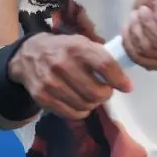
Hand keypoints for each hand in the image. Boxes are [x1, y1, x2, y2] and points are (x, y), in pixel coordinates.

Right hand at [8, 33, 131, 119]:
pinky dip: (81, 111)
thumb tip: (124, 81)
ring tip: (91, 96)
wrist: (29, 56)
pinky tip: (80, 103)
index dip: (119, 79)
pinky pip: (72, 113)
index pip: (104, 65)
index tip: (127, 87)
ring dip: (94, 104)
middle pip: (95, 91)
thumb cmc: (64, 50)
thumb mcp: (82, 44)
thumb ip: (102, 58)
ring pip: (85, 104)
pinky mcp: (43, 97)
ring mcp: (51, 82)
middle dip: (105, 95)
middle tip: (105, 92)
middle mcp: (62, 63)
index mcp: (76, 47)